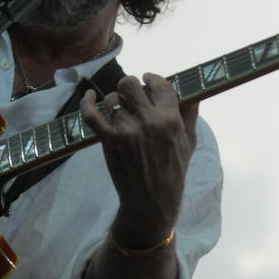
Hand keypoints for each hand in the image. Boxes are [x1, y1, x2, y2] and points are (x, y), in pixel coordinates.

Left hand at [81, 72, 197, 245]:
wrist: (151, 200)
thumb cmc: (173, 171)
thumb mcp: (189, 143)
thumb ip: (189, 116)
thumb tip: (192, 94)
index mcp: (170, 119)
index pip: (159, 84)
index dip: (152, 79)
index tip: (148, 79)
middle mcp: (148, 121)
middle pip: (130, 85)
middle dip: (130, 86)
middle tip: (131, 94)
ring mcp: (125, 130)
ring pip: (112, 99)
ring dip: (115, 101)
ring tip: (118, 108)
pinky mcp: (108, 140)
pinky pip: (91, 115)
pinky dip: (87, 103)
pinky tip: (88, 96)